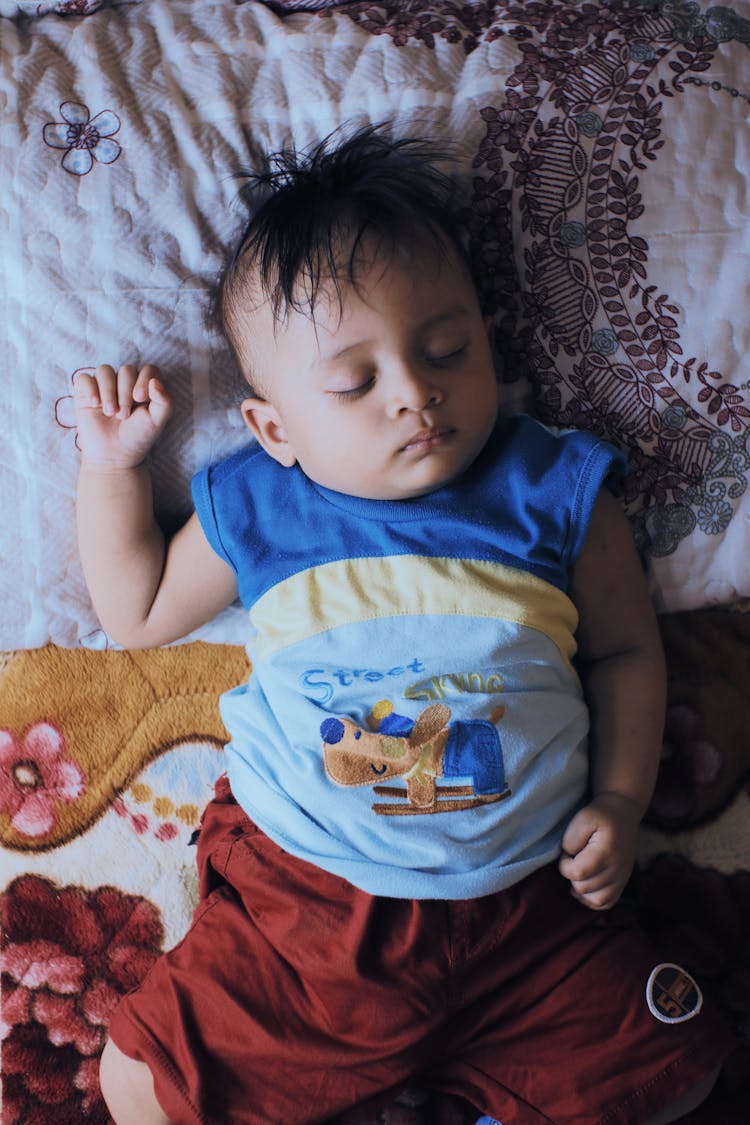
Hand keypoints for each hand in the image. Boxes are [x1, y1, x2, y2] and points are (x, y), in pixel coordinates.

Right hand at [73, 363, 172, 469]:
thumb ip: (165, 401)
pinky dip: (90, 389)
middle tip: (124, 415)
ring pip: (105, 371)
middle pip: (126, 370)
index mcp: (145, 387)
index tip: (140, 399)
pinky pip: (84, 379)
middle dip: (125, 392)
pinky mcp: (86, 393)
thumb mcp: (157, 421)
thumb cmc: (137, 437)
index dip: (144, 380)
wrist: (114, 455)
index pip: (148, 369)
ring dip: (108, 391)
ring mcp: (104, 387)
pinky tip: (95, 404)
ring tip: (110, 413)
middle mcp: (125, 383)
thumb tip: (155, 381)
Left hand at [558, 792, 640, 909]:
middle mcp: (618, 869)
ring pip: (597, 900)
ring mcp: (622, 878)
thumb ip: (572, 840)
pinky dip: (593, 899)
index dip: (565, 865)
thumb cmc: (600, 814)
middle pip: (585, 888)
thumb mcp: (583, 818)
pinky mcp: (623, 882)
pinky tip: (585, 886)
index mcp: (607, 852)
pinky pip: (607, 903)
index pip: (578, 873)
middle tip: (575, 858)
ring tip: (579, 873)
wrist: (622, 813)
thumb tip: (569, 859)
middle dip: (572, 875)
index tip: (567, 852)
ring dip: (582, 890)